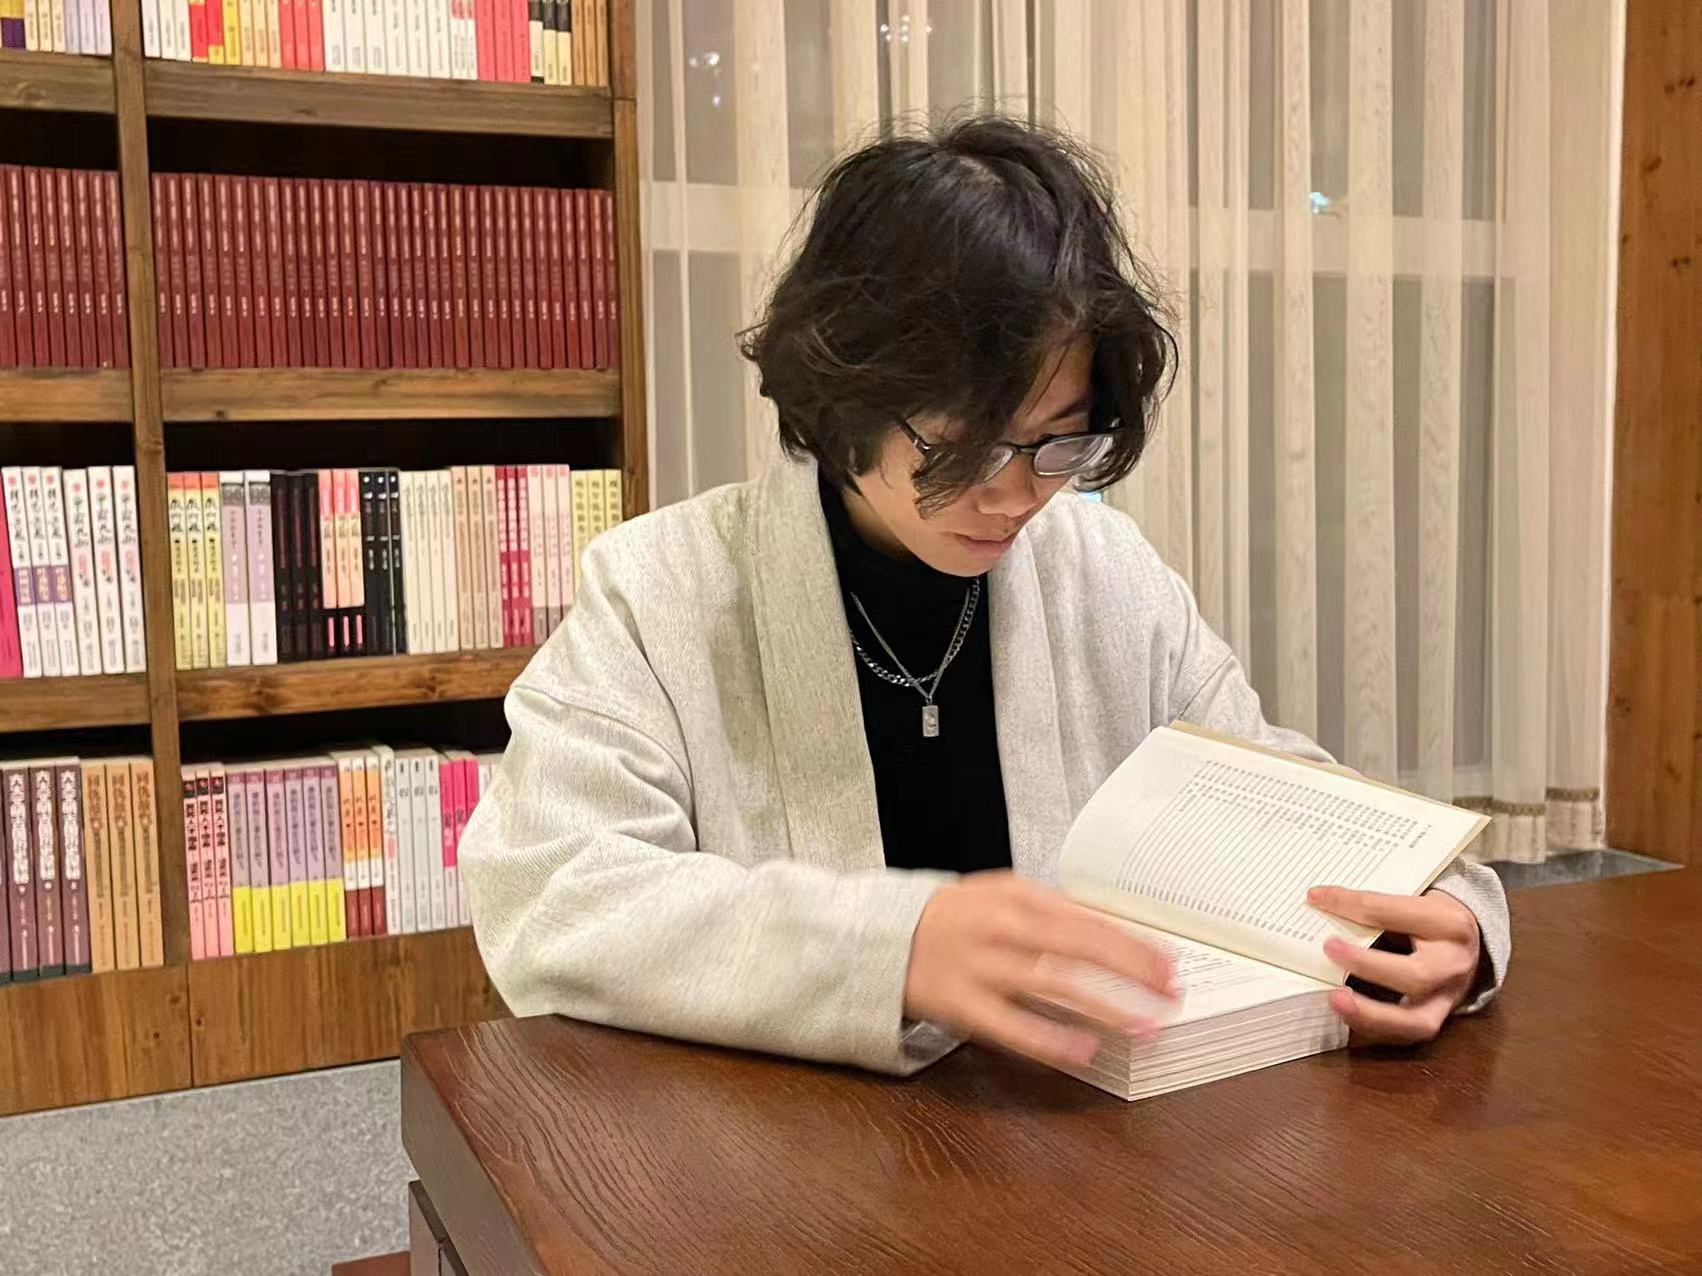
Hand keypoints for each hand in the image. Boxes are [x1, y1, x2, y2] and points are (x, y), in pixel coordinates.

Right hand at [904, 872, 1176, 1069]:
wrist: (882, 937)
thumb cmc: (954, 918)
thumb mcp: (1001, 896)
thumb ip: (1053, 912)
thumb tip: (1115, 934)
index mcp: (1017, 896)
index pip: (1089, 917)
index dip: (1133, 942)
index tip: (1168, 964)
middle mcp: (1002, 927)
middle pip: (1080, 946)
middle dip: (1132, 970)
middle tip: (1169, 992)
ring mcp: (981, 966)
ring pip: (1054, 983)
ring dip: (1106, 1006)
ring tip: (1143, 1026)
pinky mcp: (962, 1004)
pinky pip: (1013, 1025)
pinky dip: (1052, 1038)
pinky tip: (1085, 1049)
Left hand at [1307, 886, 1482, 1045]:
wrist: (1471, 944)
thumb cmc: (1433, 919)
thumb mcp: (1418, 901)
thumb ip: (1380, 908)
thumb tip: (1324, 905)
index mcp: (1450, 924)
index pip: (1394, 913)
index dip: (1350, 904)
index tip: (1316, 897)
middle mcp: (1453, 964)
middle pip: (1414, 975)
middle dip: (1367, 965)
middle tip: (1329, 948)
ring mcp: (1448, 998)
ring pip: (1415, 1021)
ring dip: (1370, 1013)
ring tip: (1335, 998)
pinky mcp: (1437, 1020)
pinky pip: (1405, 1035)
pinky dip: (1373, 1027)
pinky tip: (1346, 1013)